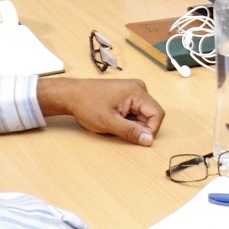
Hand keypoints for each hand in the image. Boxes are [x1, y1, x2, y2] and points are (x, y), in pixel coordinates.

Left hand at [39, 78, 163, 145]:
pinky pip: (136, 111)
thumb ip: (131, 132)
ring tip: (114, 121)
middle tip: (119, 128)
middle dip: (139, 126)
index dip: (150, 130)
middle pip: (150, 114)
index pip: (157, 114)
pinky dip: (128, 119)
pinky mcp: (128, 94)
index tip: (137, 138)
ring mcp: (133, 90)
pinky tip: (114, 118)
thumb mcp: (109, 123)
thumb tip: (148, 140)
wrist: (71, 95)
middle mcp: (138, 88)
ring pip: (143, 114)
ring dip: (132, 123)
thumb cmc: (86, 104)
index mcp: (137, 91)